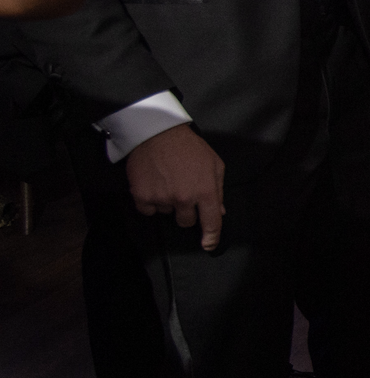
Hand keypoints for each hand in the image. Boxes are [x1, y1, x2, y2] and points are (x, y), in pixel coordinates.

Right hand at [125, 123, 224, 250]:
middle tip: (183, 191)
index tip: (209, 245)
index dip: (211, 237)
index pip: (211, 222)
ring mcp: (162, 199)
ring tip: (168, 180)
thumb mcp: (214, 164)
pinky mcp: (142, 197)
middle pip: (186, 222)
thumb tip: (218, 211)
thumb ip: (218, 190)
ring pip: (167, 213)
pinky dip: (150, 201)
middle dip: (186, 211)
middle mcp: (184, 199)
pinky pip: (148, 210)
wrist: (157, 133)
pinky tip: (153, 184)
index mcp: (205, 191)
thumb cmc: (189, 147)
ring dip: (168, 202)